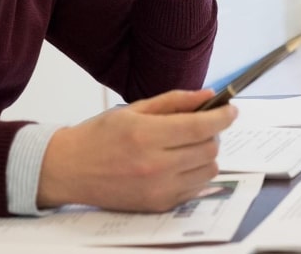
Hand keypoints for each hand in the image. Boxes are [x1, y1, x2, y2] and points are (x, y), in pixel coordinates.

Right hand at [37, 89, 237, 212]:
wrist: (70, 170)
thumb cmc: (100, 135)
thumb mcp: (135, 108)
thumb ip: (175, 101)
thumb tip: (208, 96)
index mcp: (147, 135)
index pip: (200, 126)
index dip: (222, 116)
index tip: (231, 109)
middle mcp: (155, 165)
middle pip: (209, 148)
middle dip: (214, 132)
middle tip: (203, 124)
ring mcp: (158, 189)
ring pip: (209, 170)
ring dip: (208, 153)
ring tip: (190, 144)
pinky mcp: (158, 204)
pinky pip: (196, 188)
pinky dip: (197, 172)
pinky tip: (181, 162)